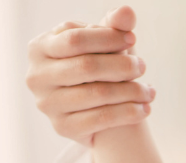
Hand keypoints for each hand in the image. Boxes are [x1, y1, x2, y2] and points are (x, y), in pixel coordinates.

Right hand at [25, 6, 155, 144]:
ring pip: (96, 94)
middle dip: (121, 65)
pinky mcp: (62, 128)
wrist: (91, 108)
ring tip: (150, 91)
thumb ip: (112, 27)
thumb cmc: (94, 66)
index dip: (108, 38)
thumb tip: (127, 11)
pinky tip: (145, 109)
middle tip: (143, 66)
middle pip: (86, 67)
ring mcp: (47, 104)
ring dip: (131, 91)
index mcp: (40, 48)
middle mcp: (36, 76)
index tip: (132, 40)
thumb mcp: (101, 44)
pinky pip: (101, 119)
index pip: (76, 38)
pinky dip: (128, 113)